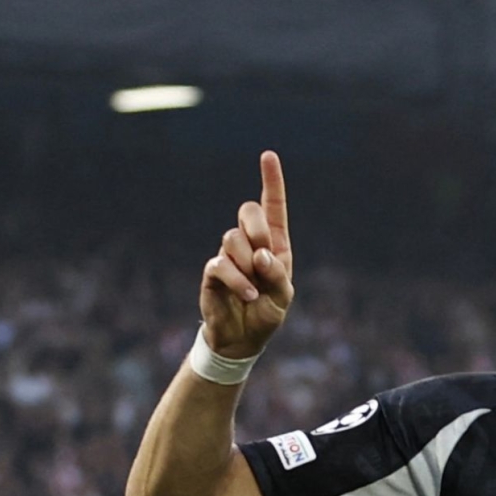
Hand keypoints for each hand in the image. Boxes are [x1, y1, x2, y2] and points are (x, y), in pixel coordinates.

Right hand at [201, 152, 293, 361]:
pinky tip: (248, 295)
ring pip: (232, 238)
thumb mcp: (283, 297)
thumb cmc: (266, 315)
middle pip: (248, 211)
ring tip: (254, 290)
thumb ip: (277, 274)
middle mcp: (251, 244)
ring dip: (247, 264)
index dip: (272, 181)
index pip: (273, 207)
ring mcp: (229, 255)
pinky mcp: (213, 271)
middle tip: (262, 255)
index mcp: (275, 246)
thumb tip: (261, 254)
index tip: (269, 155)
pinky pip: (221, 263)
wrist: (242, 339)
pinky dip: (238, 280)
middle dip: (257, 228)